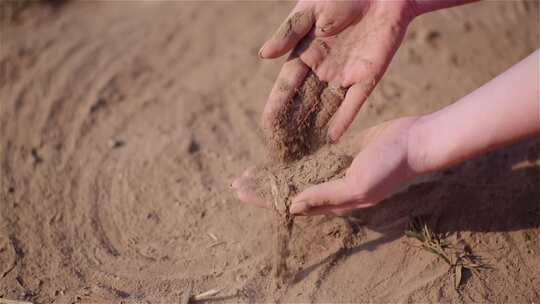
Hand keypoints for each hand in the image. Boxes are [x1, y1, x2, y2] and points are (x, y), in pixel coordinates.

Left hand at [233, 117, 423, 215]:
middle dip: (263, 187)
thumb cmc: (389, 166)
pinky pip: (312, 158)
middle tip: (236, 182)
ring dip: (275, 173)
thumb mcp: (357, 185)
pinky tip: (280, 154)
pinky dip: (293, 158)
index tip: (239, 192)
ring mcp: (335, 170)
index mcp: (333, 200)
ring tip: (252, 171)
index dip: (264, 198)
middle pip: (289, 189)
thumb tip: (292, 206)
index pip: (290, 202)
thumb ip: (325, 196)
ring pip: (297, 174)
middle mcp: (331, 187)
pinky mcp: (340, 152)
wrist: (414, 141)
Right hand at [261, 0, 417, 141]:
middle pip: (304, 102)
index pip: (286, 86)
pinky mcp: (367, 76)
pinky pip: (353, 103)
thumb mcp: (309, 11)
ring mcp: (345, 74)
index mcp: (305, 52)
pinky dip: (343, 119)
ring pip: (326, 106)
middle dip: (294, 124)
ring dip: (315, 127)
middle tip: (283, 148)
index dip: (277, 106)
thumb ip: (288, 33)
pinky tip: (332, 138)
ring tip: (304, 150)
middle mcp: (323, 68)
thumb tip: (263, 55)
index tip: (268, 127)